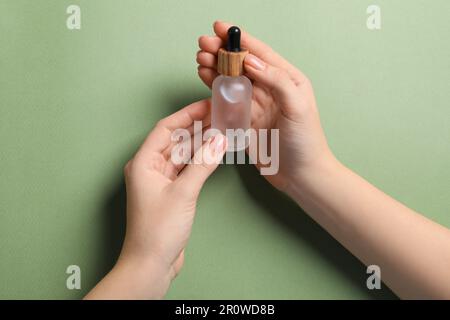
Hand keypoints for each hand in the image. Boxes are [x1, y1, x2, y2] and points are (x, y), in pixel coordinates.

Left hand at [85, 100, 226, 298]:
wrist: (152, 264)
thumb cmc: (157, 231)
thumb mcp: (183, 193)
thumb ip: (202, 164)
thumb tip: (219, 140)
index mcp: (143, 163)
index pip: (166, 128)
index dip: (187, 115)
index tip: (207, 105)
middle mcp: (150, 168)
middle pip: (175, 139)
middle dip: (197, 128)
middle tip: (219, 116)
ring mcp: (161, 181)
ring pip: (182, 154)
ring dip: (200, 144)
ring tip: (221, 130)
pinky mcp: (171, 193)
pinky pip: (186, 169)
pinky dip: (200, 161)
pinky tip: (214, 153)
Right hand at [197, 21, 335, 191]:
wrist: (301, 175)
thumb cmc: (306, 141)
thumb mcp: (297, 106)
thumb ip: (276, 80)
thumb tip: (251, 61)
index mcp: (287, 80)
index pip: (260, 54)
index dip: (240, 40)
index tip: (220, 28)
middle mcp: (270, 89)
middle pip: (242, 65)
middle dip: (222, 52)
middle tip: (203, 45)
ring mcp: (256, 105)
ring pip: (231, 80)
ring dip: (215, 68)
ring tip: (199, 59)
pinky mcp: (245, 121)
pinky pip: (227, 100)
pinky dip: (214, 88)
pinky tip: (204, 78)